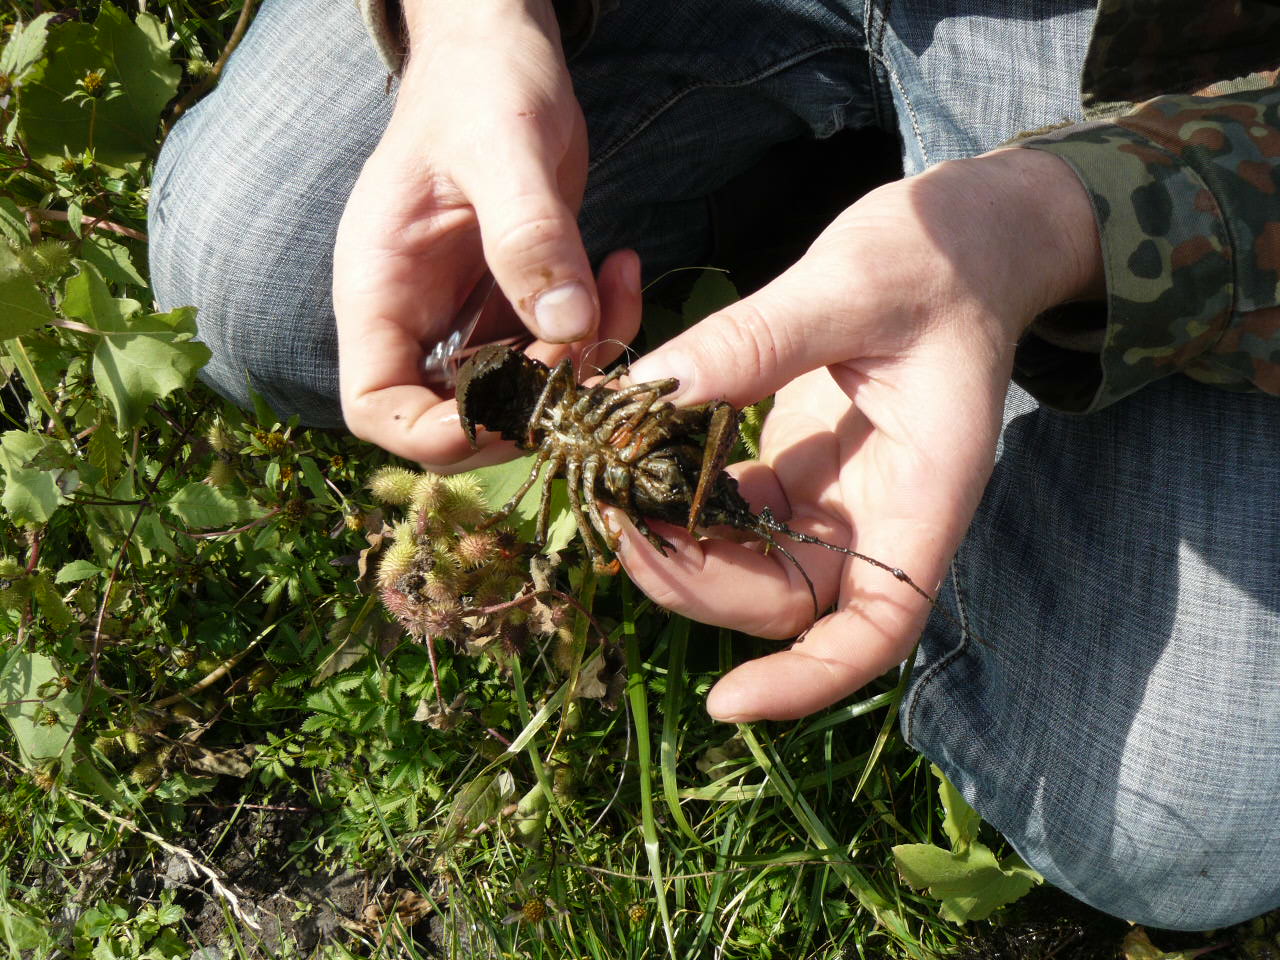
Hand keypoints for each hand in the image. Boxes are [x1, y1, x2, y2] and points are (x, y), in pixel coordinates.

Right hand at [333, 0, 639, 467]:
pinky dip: (597, 335)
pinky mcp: (514, 304)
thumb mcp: (504, 145)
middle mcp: (416, 316)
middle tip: (589, 343)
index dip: (437, 435)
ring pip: (517, 394)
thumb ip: (528, 234)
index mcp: (379, 289)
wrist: (501, 51)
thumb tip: (568, 324)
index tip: (516, 410)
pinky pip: (554, 352)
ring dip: (578, 369)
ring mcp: (465, 315)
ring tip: (617, 290)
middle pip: (455, 420)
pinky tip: (623, 271)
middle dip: (532, 403)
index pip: (378, 407)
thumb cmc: (482, 83)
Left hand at [614, 148, 1102, 720]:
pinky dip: (680, 499)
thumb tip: (653, 389)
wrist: (967, 238)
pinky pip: (730, 513)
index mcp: (923, 494)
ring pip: (747, 566)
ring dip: (676, 547)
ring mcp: (836, 498)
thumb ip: (758, 338)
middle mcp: (879, 516)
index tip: (728, 703)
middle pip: (783, 603)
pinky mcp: (798, 469)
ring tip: (610, 492)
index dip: (807, 682)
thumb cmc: (941, 255)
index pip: (876, 629)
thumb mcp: (852, 282)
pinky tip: (635, 459)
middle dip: (696, 585)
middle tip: (616, 523)